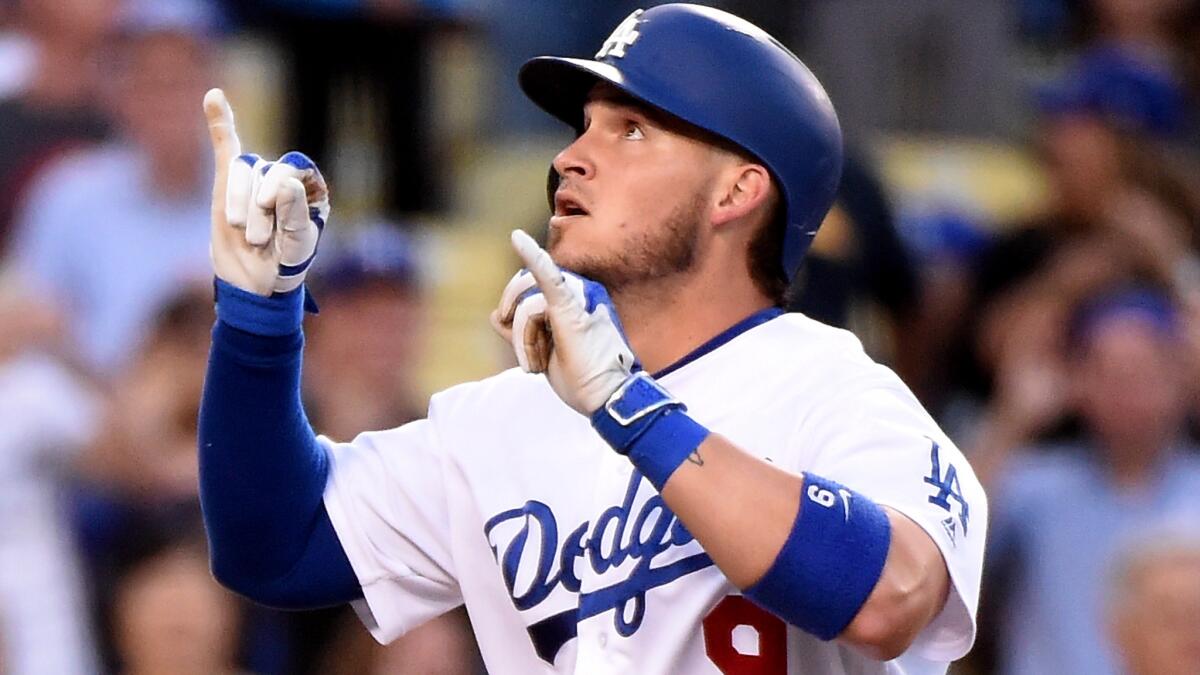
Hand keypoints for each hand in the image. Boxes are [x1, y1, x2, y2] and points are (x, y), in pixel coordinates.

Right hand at [204, 88, 329, 295]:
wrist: (256, 286)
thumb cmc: (285, 265)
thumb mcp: (297, 245)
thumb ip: (294, 214)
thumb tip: (285, 183)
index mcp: (309, 187)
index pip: (294, 167)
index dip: (279, 185)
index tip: (270, 206)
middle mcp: (283, 178)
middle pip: (265, 170)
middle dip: (258, 206)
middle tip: (258, 239)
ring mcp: (255, 179)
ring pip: (240, 171)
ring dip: (238, 202)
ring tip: (246, 235)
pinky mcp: (228, 183)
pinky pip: (226, 147)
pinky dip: (219, 123)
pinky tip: (213, 97)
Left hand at [491, 230, 635, 414]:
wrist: (607, 397)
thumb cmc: (582, 379)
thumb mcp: (546, 353)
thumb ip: (520, 332)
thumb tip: (495, 315)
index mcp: (576, 300)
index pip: (531, 295)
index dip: (519, 323)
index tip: (529, 357)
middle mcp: (580, 291)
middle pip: (525, 293)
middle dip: (517, 328)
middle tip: (530, 362)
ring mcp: (578, 296)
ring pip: (527, 306)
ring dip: (524, 342)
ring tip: (538, 365)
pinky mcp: (570, 306)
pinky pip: (546, 276)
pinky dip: (531, 257)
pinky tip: (517, 239)